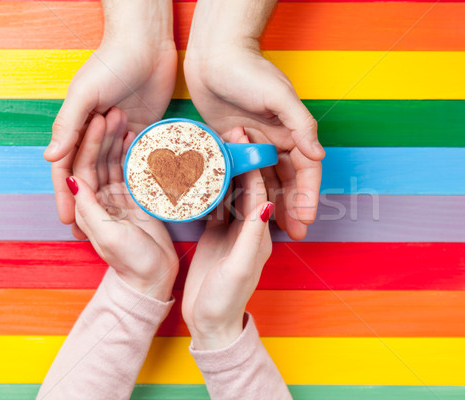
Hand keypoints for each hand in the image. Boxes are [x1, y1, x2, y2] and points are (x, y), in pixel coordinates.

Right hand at [45, 0, 176, 232]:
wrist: (147, 43)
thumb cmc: (111, 61)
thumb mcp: (85, 93)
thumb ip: (68, 126)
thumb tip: (50, 158)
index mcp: (77, 126)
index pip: (68, 169)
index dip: (67, 196)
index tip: (68, 223)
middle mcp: (96, 134)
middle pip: (90, 176)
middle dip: (89, 205)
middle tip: (90, 235)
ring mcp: (120, 134)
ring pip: (113, 172)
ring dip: (111, 196)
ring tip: (115, 224)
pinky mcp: (142, 130)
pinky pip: (136, 160)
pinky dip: (136, 178)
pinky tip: (140, 199)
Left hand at [66, 108, 178, 300]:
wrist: (154, 278)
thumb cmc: (131, 261)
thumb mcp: (108, 235)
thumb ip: (89, 207)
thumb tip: (70, 179)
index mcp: (87, 208)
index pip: (83, 168)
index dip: (89, 143)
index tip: (98, 121)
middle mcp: (98, 200)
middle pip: (98, 161)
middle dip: (103, 136)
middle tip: (114, 112)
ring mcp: (117, 199)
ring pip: (113, 163)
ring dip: (116, 141)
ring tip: (125, 118)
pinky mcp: (134, 200)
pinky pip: (130, 172)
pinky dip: (132, 154)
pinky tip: (136, 137)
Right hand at [182, 129, 273, 349]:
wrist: (209, 323)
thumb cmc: (226, 299)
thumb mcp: (239, 267)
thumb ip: (252, 237)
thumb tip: (265, 203)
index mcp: (259, 235)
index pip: (259, 191)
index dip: (252, 164)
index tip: (243, 139)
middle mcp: (249, 228)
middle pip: (246, 186)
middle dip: (240, 158)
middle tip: (229, 132)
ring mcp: (232, 230)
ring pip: (230, 191)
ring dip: (225, 168)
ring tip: (214, 143)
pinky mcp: (215, 234)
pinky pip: (214, 204)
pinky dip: (209, 186)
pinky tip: (200, 171)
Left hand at [184, 1, 323, 240]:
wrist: (213, 57)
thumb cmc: (248, 70)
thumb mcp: (278, 96)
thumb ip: (301, 125)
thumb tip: (319, 154)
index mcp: (291, 131)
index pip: (306, 170)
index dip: (308, 195)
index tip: (306, 219)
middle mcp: (275, 141)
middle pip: (287, 181)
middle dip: (292, 207)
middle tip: (293, 234)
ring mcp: (253, 144)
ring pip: (265, 182)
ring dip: (269, 204)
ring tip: (270, 230)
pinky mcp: (231, 145)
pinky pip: (240, 174)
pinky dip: (243, 191)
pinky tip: (240, 209)